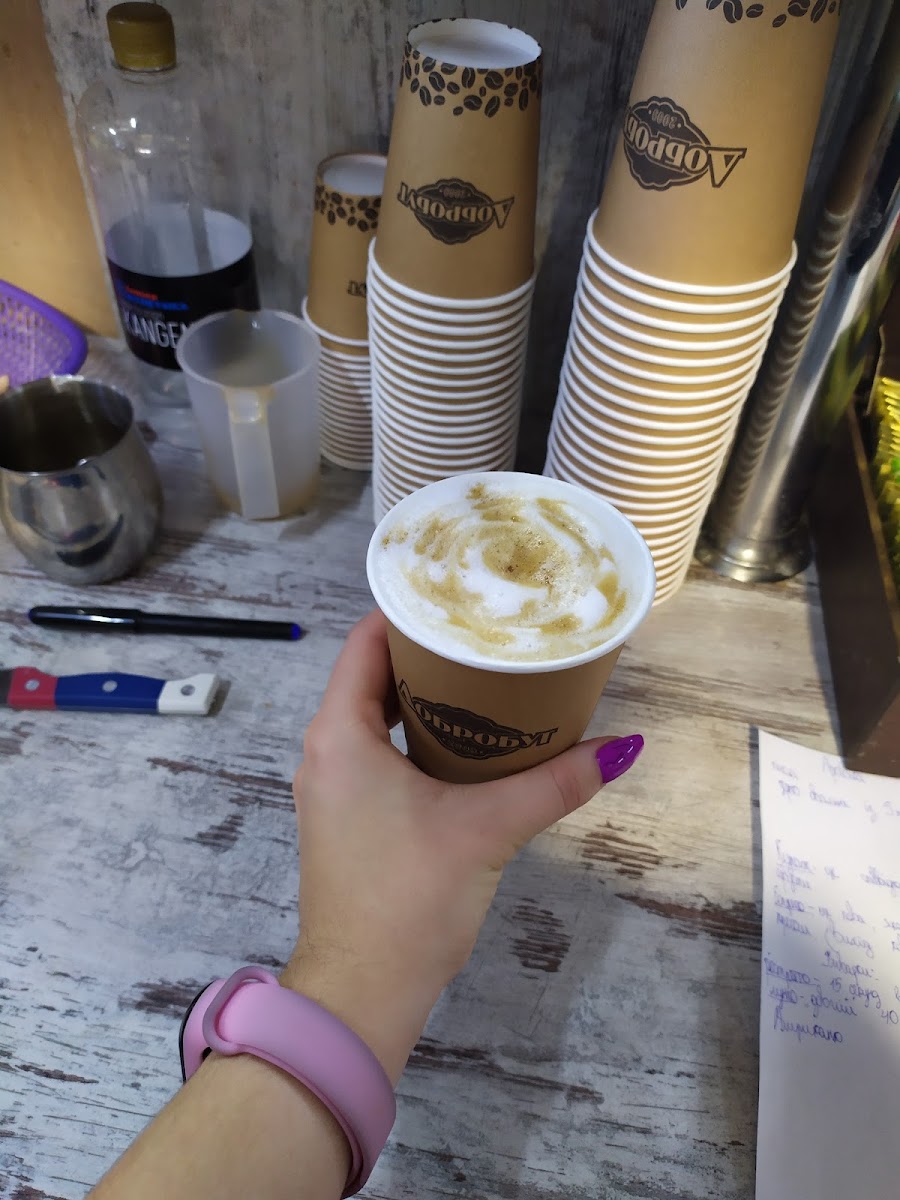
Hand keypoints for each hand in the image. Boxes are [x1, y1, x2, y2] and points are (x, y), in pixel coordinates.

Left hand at [282, 610, 642, 1080]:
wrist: (362, 991)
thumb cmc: (410, 895)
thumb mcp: (488, 829)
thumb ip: (556, 782)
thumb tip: (623, 746)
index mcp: (339, 733)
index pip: (366, 642)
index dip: (412, 611)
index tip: (463, 595)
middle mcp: (325, 750)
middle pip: (374, 675)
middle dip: (429, 652)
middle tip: (488, 633)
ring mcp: (332, 787)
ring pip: (375, 717)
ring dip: (424, 697)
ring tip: (487, 677)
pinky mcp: (346, 818)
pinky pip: (376, 752)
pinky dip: (415, 735)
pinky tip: (465, 741)